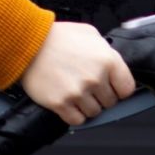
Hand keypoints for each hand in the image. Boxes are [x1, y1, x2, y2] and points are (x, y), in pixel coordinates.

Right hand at [17, 20, 136, 126]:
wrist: (27, 42)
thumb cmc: (56, 37)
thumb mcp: (89, 33)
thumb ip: (106, 51)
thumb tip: (115, 67)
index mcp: (107, 60)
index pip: (127, 89)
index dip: (118, 88)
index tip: (110, 86)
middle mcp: (95, 78)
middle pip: (110, 103)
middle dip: (100, 95)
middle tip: (85, 83)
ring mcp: (78, 92)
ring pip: (94, 112)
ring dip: (86, 105)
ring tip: (73, 90)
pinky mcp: (61, 103)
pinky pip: (77, 120)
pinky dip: (73, 114)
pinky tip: (67, 100)